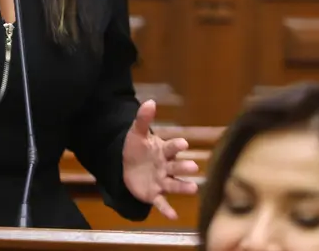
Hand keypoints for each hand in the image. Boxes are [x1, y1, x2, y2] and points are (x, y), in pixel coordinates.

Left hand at [122, 100, 199, 218]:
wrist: (125, 166)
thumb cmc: (136, 149)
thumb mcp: (136, 134)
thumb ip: (143, 120)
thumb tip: (150, 101)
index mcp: (163, 151)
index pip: (172, 147)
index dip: (177, 146)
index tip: (182, 144)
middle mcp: (166, 167)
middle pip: (176, 166)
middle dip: (184, 167)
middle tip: (192, 167)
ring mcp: (162, 181)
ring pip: (174, 184)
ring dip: (183, 187)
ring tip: (193, 189)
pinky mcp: (154, 194)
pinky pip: (161, 202)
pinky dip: (166, 209)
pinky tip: (173, 216)